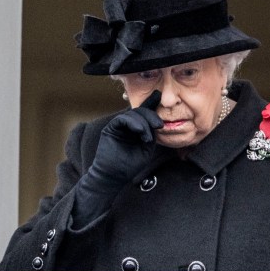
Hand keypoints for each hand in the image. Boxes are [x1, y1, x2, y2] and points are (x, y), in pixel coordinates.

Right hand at [73, 90, 162, 225]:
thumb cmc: (130, 165)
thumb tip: (156, 121)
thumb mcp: (147, 148)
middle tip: (159, 125)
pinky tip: (139, 131)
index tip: (158, 95)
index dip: (151, 103)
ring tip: (146, 136)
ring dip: (143, 123)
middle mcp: (128, 126)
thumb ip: (150, 133)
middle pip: (140, 112)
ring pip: (132, 114)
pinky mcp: (111, 129)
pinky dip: (132, 123)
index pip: (144, 114)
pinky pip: (122, 120)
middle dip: (151, 115)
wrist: (115, 175)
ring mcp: (119, 127)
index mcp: (137, 129)